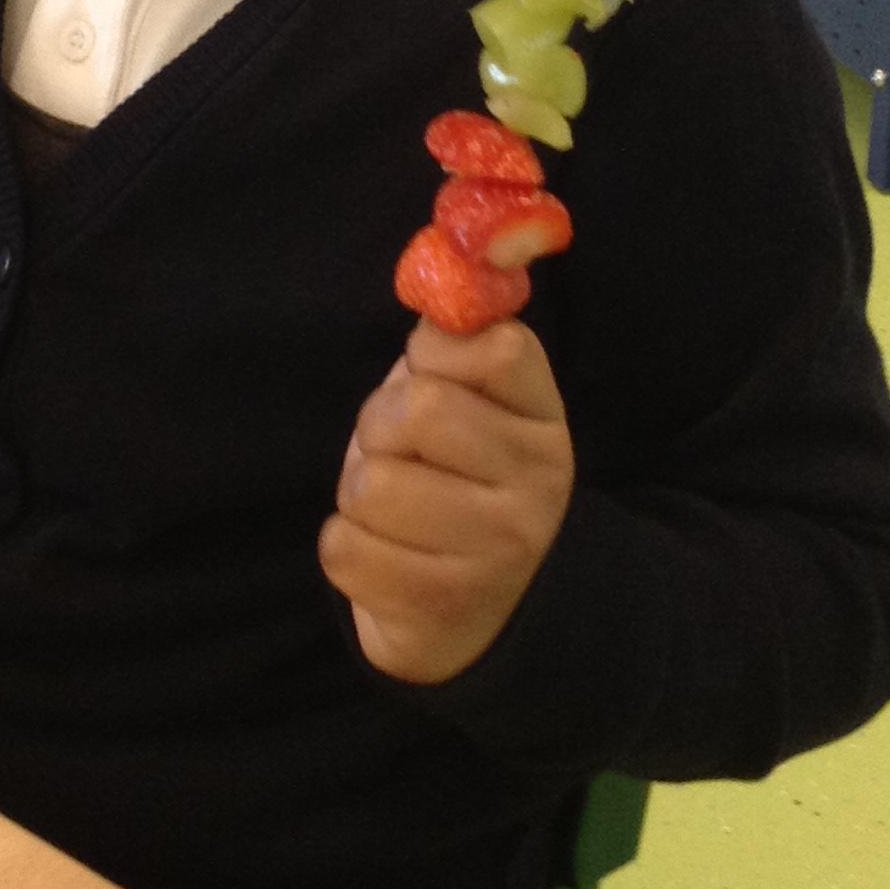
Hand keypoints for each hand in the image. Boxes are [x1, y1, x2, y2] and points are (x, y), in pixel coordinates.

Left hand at [318, 317, 573, 684]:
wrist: (475, 614)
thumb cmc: (452, 481)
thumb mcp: (470, 407)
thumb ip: (455, 346)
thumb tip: (442, 274)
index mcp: (545, 425)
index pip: (498, 347)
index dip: (439, 354)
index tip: (436, 381)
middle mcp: (537, 490)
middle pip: (418, 409)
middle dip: (381, 425)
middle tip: (398, 452)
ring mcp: (495, 554)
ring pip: (373, 485)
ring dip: (360, 492)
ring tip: (392, 509)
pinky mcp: (440, 608)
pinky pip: (343, 547)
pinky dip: (346, 546)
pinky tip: (382, 553)